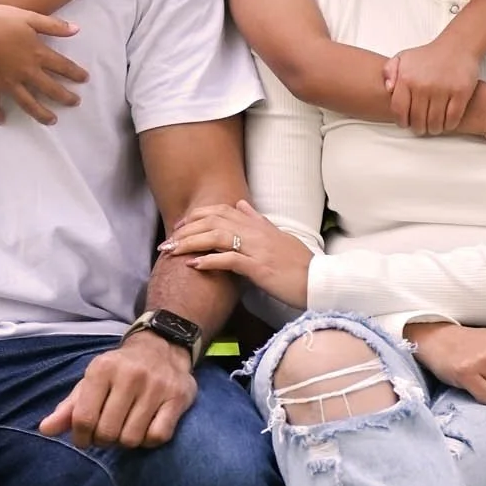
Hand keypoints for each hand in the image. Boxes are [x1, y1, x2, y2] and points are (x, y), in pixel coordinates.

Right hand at [0, 3, 88, 124]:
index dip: (76, 73)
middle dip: (65, 98)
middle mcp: (26, 72)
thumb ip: (53, 25)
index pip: (63, 66)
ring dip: (42, 114)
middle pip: (51, 89)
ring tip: (51, 120)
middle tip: (75, 103)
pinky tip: (1, 121)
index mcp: (37, 53)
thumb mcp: (29, 17)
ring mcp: (8, 82)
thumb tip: (76, 29)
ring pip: (29, 103)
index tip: (84, 80)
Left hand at [39, 332, 196, 448]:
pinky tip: (145, 429)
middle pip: (107, 432)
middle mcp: (130, 375)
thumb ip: (69, 407)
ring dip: (126, 441)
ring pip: (132, 438)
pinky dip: (148, 441)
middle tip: (108, 433)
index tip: (85, 438)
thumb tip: (45, 430)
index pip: (83, 418)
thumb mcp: (91, 382)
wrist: (162, 347)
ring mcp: (156, 386)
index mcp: (102, 369)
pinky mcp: (177, 398)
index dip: (81, 438)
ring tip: (126, 429)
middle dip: (104, 440)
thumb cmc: (120, 371)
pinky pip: (157, 437)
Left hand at [160, 197, 312, 309]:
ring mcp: (257, 248)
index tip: (180, 226)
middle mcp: (256, 232)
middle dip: (186, 230)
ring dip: (190, 243)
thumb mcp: (278, 236)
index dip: (197, 216)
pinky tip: (193, 265)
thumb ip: (257, 220)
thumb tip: (241, 205)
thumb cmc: (298, 263)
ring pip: (216, 237)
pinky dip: (209, 260)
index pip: (221, 211)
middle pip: (213, 221)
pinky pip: (229, 259)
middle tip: (167, 241)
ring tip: (172, 251)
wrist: (319, 281)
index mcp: (258, 225)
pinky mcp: (259, 267)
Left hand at [385, 37, 480, 133]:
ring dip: (434, 129)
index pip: (399, 110)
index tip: (406, 124)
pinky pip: (453, 118)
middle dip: (419, 128)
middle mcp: (423, 86)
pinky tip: (447, 124)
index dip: (402, 122)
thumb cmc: (428, 55)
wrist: (457, 46)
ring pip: (435, 122)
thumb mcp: (403, 57)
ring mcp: (442, 89)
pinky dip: (449, 125)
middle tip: (421, 128)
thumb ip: (389, 71)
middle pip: (418, 120)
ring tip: (434, 128)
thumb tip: (388, 89)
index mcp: (407, 79)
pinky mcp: (461, 92)